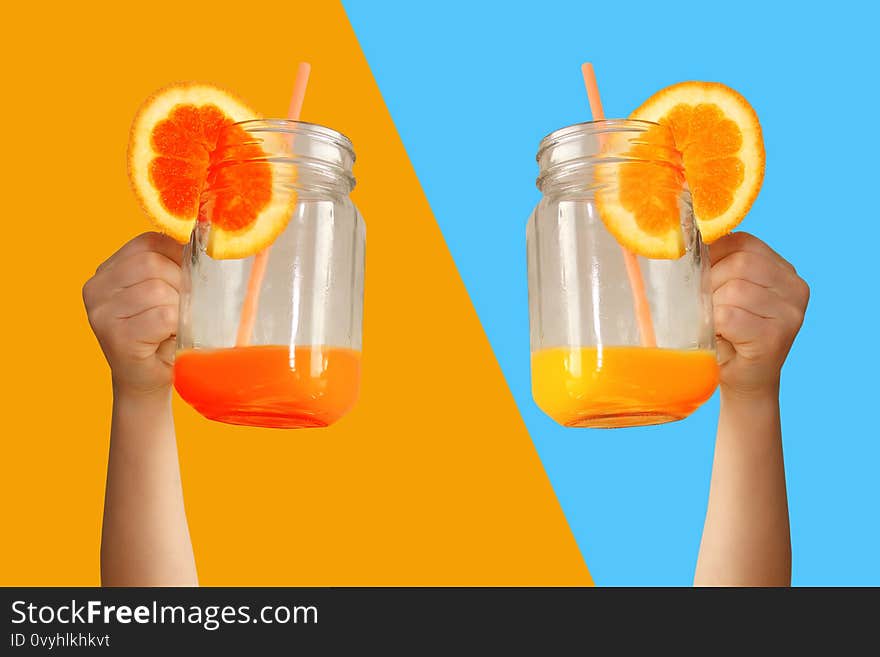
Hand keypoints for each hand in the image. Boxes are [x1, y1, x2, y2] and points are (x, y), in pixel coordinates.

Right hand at [83, 232, 183, 396]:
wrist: (146, 381)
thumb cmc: (161, 334)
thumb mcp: (163, 293)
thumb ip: (170, 268)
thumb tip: (203, 242)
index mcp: (107, 272)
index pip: (148, 242)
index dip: (178, 254)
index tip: (189, 276)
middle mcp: (96, 288)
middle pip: (152, 264)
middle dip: (181, 283)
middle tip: (187, 307)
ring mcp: (102, 313)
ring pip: (158, 289)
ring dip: (181, 307)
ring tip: (177, 324)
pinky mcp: (116, 336)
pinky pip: (162, 316)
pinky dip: (177, 325)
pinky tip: (171, 336)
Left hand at [709, 232, 808, 397]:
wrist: (745, 382)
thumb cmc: (729, 335)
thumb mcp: (727, 293)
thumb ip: (719, 267)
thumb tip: (684, 242)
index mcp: (783, 270)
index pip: (742, 242)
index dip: (712, 254)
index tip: (699, 275)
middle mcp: (794, 287)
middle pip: (739, 264)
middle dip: (710, 282)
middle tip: (703, 306)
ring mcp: (789, 313)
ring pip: (734, 290)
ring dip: (711, 307)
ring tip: (713, 323)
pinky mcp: (776, 336)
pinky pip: (730, 316)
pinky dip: (714, 325)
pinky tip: (718, 336)